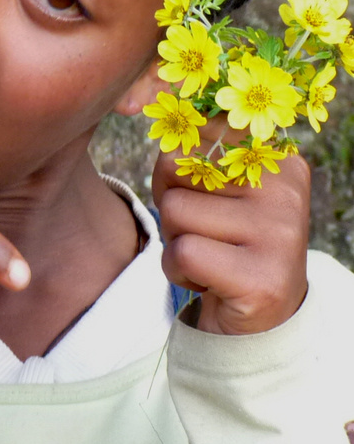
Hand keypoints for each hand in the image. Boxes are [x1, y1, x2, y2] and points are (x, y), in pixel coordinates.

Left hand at [152, 115, 309, 334]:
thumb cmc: (223, 243)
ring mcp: (279, 233)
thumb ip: (194, 154)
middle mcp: (285, 190)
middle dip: (171, 205)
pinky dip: (177, 270)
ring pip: (174, 211)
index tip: (199, 197)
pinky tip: (208, 280)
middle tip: (203, 234)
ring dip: (174, 240)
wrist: (256, 318)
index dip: (175, 168)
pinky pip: (181, 252)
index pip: (194, 133)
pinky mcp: (260, 277)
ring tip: (209, 256)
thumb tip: (158, 125)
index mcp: (276, 160)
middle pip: (175, 169)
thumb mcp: (215, 190)